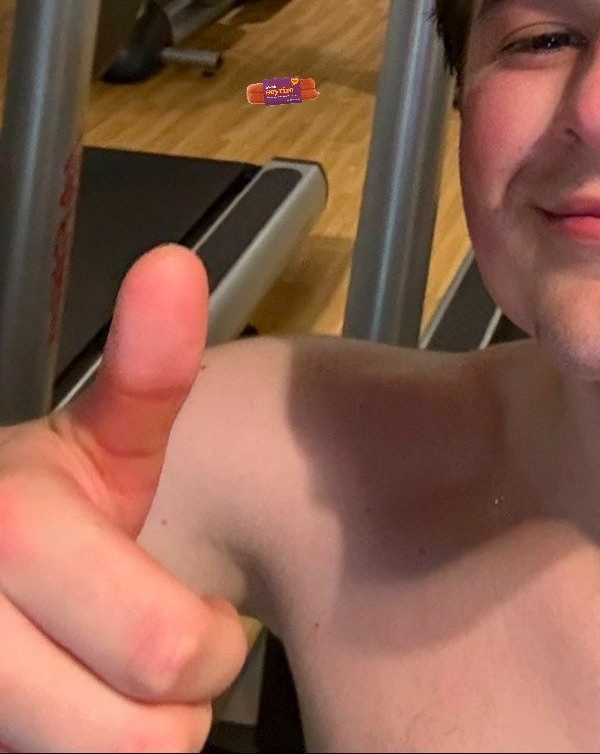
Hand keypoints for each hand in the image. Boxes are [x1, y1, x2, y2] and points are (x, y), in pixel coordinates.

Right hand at [0, 245, 246, 751]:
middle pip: (144, 739)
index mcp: (15, 523)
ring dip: (124, 743)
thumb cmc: (31, 522)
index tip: (202, 624)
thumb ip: (148, 375)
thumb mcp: (95, 448)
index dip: (209, 651)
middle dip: (176, 707)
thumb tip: (173, 265)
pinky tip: (67, 716)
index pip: (174, 652)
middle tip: (159, 658)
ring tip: (105, 690)